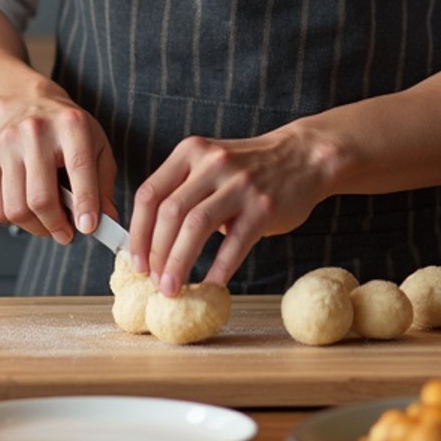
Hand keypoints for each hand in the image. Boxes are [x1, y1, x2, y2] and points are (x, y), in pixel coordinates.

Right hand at [0, 83, 117, 245]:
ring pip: (16, 208)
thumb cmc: (66, 129)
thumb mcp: (96, 145)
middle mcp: (36, 131)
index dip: (84, 202)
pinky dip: (13, 220)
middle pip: (41, 197)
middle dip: (56, 226)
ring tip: (48, 223)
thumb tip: (107, 219)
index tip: (88, 228)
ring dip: (35, 227)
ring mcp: (7, 143)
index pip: (78, 168)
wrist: (26, 104)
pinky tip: (27, 210)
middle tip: (66, 234)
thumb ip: (103, 183)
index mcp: (71, 125)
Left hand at [127, 123, 338, 292]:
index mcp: (191, 152)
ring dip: (178, 263)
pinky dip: (219, 269)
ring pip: (195, 226)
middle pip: (170, 213)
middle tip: (154, 282)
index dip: (138, 233)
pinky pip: (234, 243)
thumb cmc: (249, 168)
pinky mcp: (264, 206)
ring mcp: (240, 183)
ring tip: (172, 289)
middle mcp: (213, 163)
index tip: (136, 262)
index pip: (150, 194)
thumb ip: (183, 191)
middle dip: (156, 254)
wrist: (304, 156)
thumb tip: (152, 244)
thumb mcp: (210, 164)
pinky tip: (210, 285)